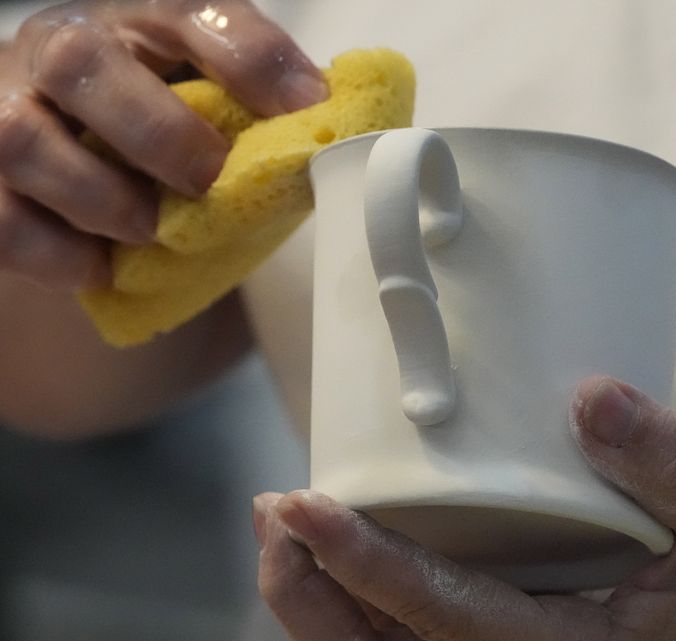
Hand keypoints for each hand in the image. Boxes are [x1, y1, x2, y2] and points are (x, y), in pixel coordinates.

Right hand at [0, 0, 325, 289]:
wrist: (71, 163)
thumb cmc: (161, 135)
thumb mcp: (209, 106)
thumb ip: (257, 117)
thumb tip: (330, 138)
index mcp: (136, 23)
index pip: (188, 10)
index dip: (251, 55)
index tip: (309, 105)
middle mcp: (61, 48)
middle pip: (83, 61)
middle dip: (158, 131)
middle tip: (206, 181)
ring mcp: (4, 107)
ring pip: (23, 140)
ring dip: (101, 198)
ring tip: (149, 230)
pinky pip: (0, 218)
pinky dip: (56, 253)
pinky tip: (99, 267)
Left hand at [254, 375, 675, 640]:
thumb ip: (674, 464)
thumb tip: (590, 394)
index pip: (444, 620)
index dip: (363, 567)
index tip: (302, 507)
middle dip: (314, 595)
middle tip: (276, 511)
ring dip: (332, 604)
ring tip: (292, 528)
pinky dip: (380, 603)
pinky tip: (364, 549)